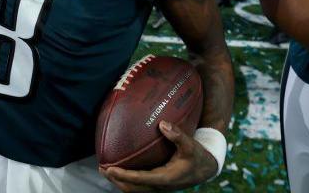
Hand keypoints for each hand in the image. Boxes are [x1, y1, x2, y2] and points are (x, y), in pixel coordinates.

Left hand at [100, 121, 217, 191]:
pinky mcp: (159, 185)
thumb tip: (162, 123)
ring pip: (135, 190)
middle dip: (116, 180)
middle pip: (132, 188)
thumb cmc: (198, 156)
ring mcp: (159, 187)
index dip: (123, 175)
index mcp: (166, 178)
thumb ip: (177, 135)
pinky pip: (139, 186)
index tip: (109, 169)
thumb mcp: (190, 145)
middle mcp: (160, 186)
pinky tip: (121, 171)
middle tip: (102, 168)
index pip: (139, 179)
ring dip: (120, 182)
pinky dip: (128, 181)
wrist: (206, 169)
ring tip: (107, 170)